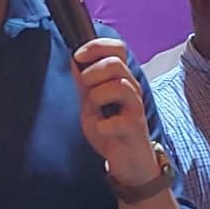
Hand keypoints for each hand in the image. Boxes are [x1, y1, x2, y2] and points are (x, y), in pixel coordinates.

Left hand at [72, 38, 154, 184]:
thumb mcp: (91, 103)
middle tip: (86, 89)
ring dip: (98, 95)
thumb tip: (73, 59)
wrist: (127, 161)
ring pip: (119, 85)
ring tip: (96, 109)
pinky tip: (102, 129)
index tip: (78, 57)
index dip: (97, 47)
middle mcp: (132, 88)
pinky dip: (104, 125)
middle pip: (115, 63)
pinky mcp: (135, 127)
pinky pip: (119, 119)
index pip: (118, 48)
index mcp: (121, 79)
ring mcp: (135, 107)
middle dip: (93, 73)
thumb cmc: (111, 130)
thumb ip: (84, 83)